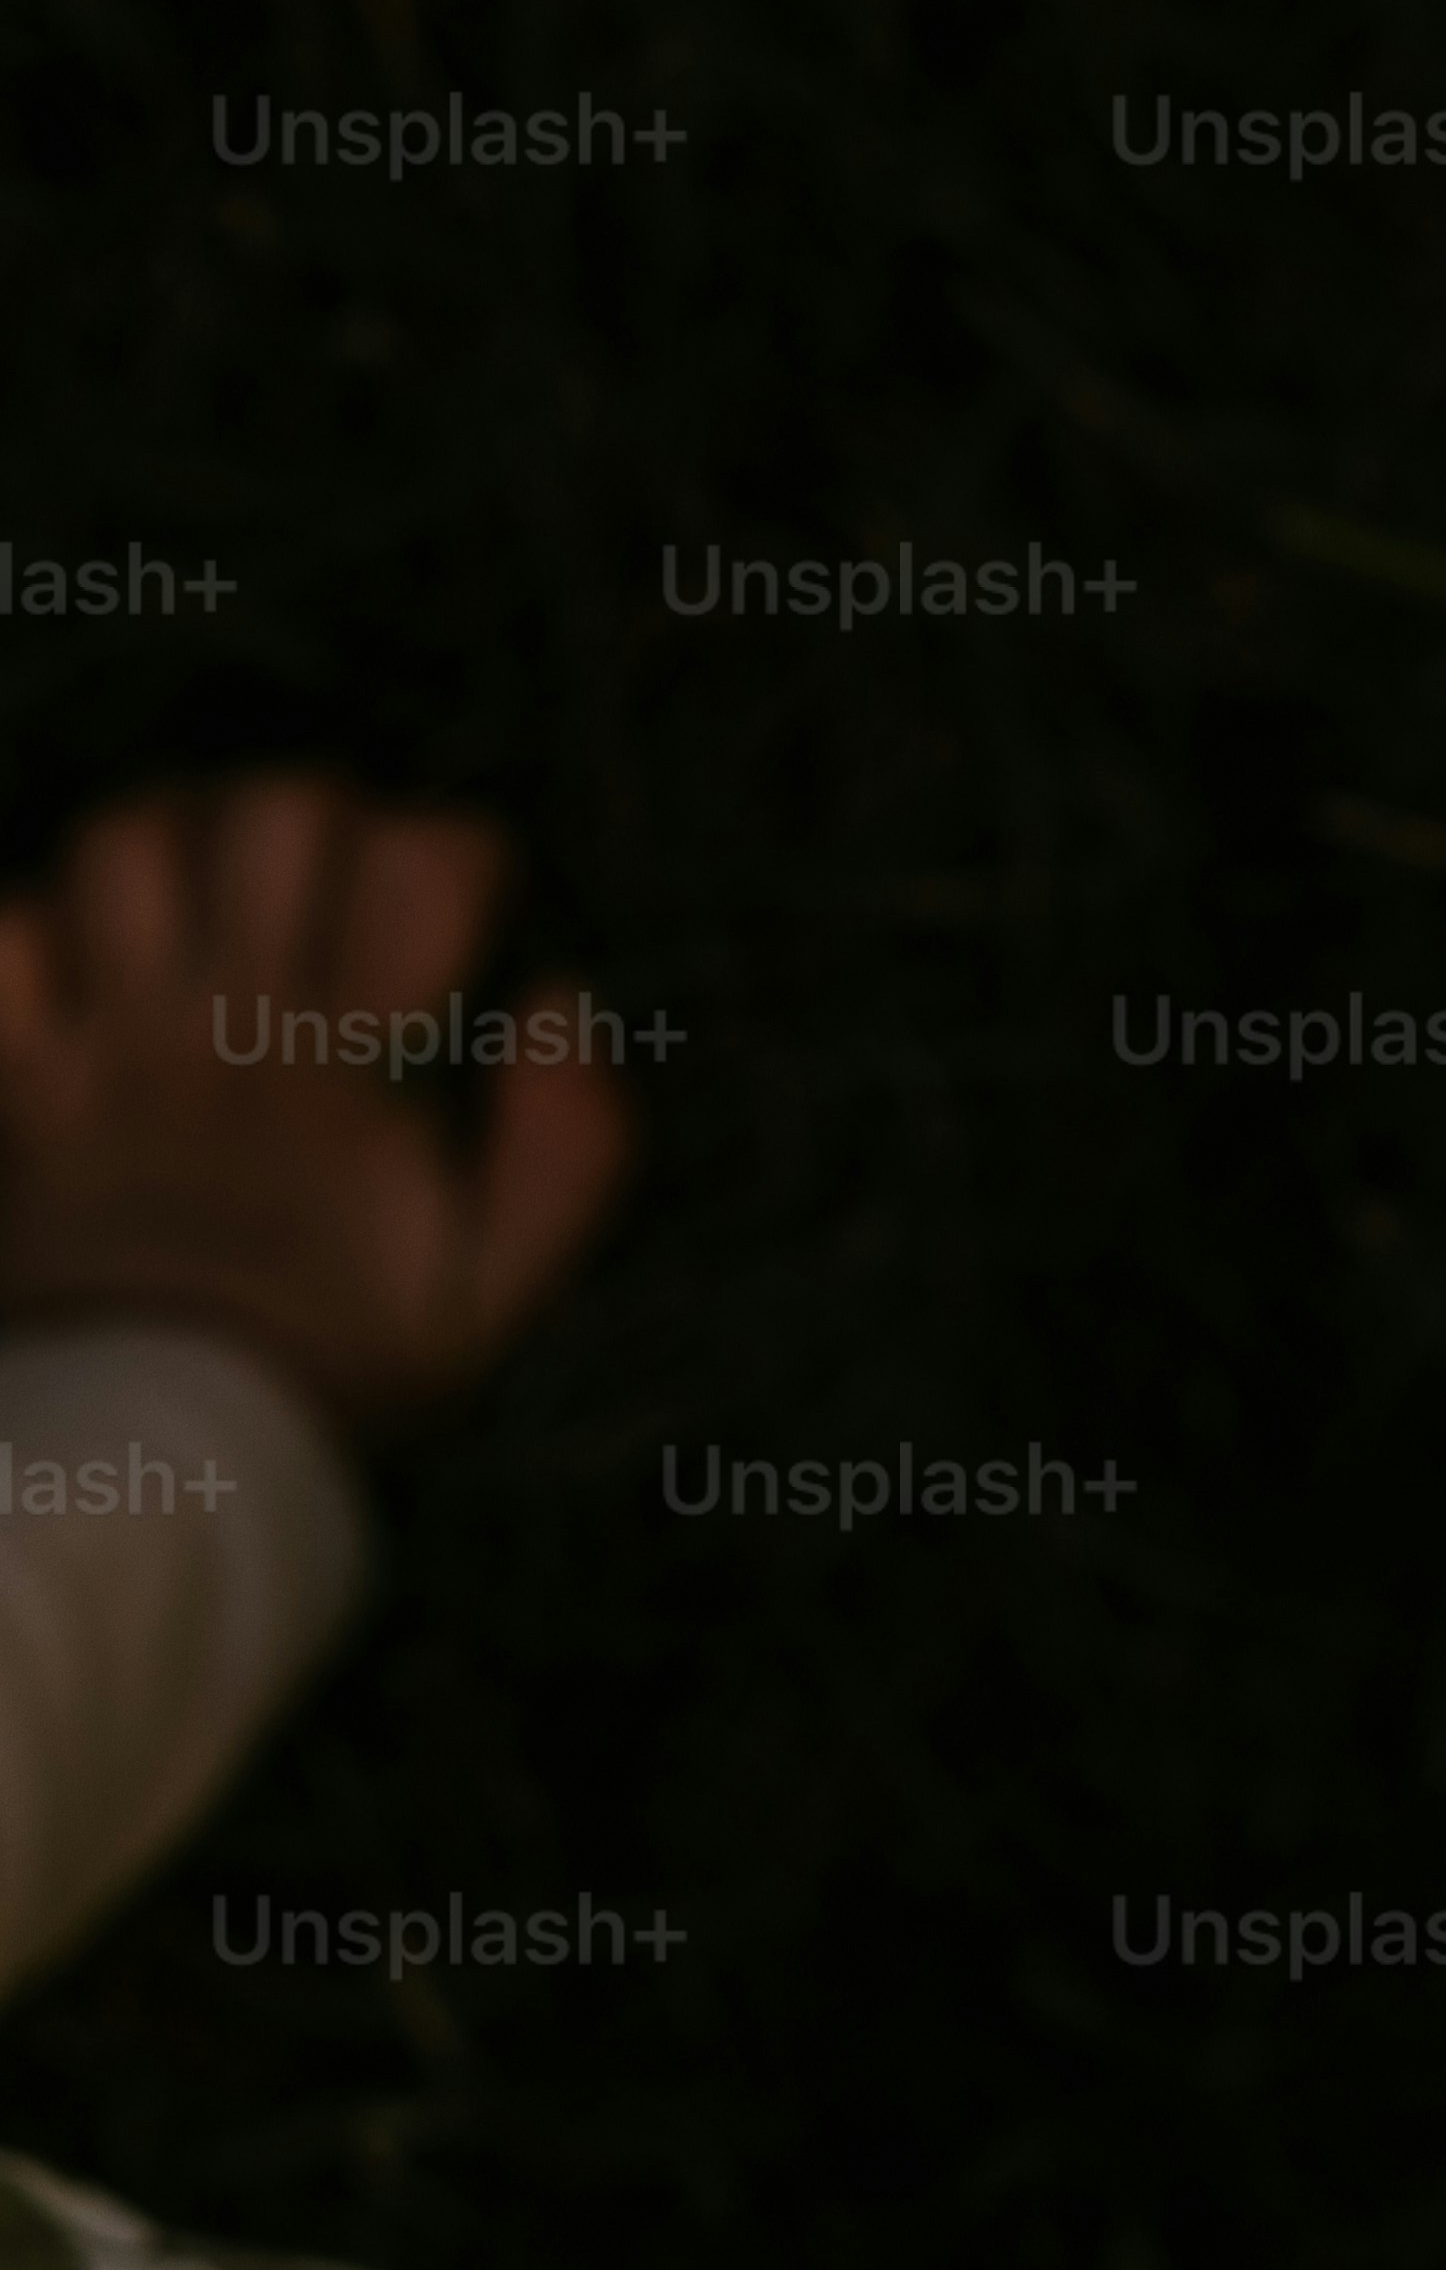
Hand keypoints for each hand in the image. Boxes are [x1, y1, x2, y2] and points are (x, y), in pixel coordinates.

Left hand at [0, 777, 631, 1433]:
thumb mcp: (490, 1292)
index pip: (417, 861)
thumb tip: (556, 1000)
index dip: (452, 867)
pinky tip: (94, 974)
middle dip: (325, 832)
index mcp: (341, 1066)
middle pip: (274, 811)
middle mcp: (219, 1029)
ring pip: (128, 844)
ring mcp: (107, 1048)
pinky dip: (40, 934)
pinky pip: (4, 940)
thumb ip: (565, 1157)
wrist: (152, 1458)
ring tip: (216, 915)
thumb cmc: (333, 1363)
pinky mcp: (20, 1082)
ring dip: (183, 854)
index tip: (450, 943)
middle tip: (332, 909)